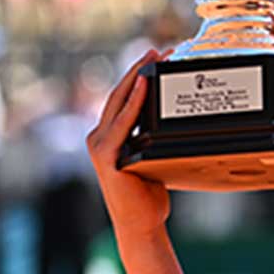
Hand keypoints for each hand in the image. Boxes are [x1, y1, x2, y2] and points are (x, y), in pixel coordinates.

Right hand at [86, 48, 170, 237]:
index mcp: (107, 136)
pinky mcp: (108, 157)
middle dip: (138, 69)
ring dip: (136, 78)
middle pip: (119, 94)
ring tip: (153, 59)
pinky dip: (133, 104)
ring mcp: (100, 147)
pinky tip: (144, 87)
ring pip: (118, 103)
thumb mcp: (151, 159)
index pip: (121, 99)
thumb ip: (151, 138)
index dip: (137, 75)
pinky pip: (123, 125)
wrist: (140, 223)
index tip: (155, 56)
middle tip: (157, 49)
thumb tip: (174, 120)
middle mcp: (98, 138)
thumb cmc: (148, 194)